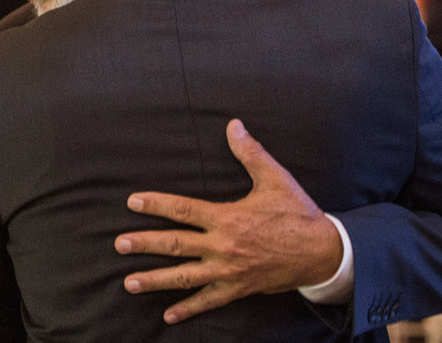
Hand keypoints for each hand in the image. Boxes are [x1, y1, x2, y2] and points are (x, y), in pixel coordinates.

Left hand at [114, 119, 341, 323]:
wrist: (323, 253)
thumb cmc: (297, 213)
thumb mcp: (275, 178)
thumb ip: (250, 153)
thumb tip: (233, 125)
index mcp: (227, 218)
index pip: (183, 209)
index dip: (156, 204)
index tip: (133, 202)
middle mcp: (223, 247)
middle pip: (176, 245)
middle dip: (145, 245)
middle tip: (119, 244)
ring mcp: (229, 272)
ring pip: (185, 277)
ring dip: (155, 280)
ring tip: (129, 283)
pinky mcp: (238, 289)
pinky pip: (208, 301)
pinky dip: (188, 309)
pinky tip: (168, 316)